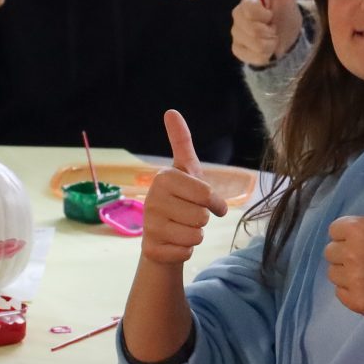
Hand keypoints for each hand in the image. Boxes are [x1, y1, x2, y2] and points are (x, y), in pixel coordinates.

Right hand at [139, 108, 227, 266]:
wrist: (160, 235)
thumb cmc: (180, 199)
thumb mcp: (185, 170)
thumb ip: (181, 142)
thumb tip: (171, 111)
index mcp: (164, 178)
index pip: (206, 193)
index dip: (214, 201)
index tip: (208, 201)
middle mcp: (152, 200)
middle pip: (202, 216)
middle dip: (202, 219)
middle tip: (187, 215)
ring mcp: (149, 226)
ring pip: (195, 236)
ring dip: (195, 235)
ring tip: (180, 228)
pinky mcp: (151, 250)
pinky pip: (186, 252)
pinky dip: (186, 251)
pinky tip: (174, 243)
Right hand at [232, 0, 300, 66]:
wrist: (290, 37)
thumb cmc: (286, 13)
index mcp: (246, 2)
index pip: (249, 9)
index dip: (265, 15)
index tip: (272, 15)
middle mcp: (237, 17)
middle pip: (251, 29)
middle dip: (269, 31)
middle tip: (274, 28)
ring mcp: (236, 35)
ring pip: (252, 43)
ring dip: (269, 43)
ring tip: (272, 38)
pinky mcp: (238, 51)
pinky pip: (250, 56)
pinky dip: (263, 55)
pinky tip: (267, 49)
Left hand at [323, 154, 363, 320]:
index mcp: (357, 230)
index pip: (336, 230)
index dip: (352, 235)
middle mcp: (351, 254)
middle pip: (331, 252)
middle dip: (347, 253)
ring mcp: (353, 279)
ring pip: (333, 273)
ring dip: (348, 273)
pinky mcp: (355, 301)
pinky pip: (340, 293)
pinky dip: (352, 292)